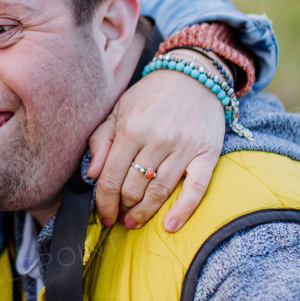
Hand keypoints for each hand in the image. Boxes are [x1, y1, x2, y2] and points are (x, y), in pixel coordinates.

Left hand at [87, 53, 225, 230]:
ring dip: (144, 213)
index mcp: (131, 129)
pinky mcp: (207, 153)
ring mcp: (184, 147)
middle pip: (133, 188)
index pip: (111, 178)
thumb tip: (92, 174)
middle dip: (122, 207)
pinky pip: (196, 188)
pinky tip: (169, 225)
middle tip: (119, 215)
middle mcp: (157, 139)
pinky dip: (183, 210)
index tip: (103, 214)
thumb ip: (101, 140)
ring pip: (159, 192)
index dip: (104, 202)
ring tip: (134, 221)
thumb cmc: (151, 97)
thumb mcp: (119, 110)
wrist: (194, 75)